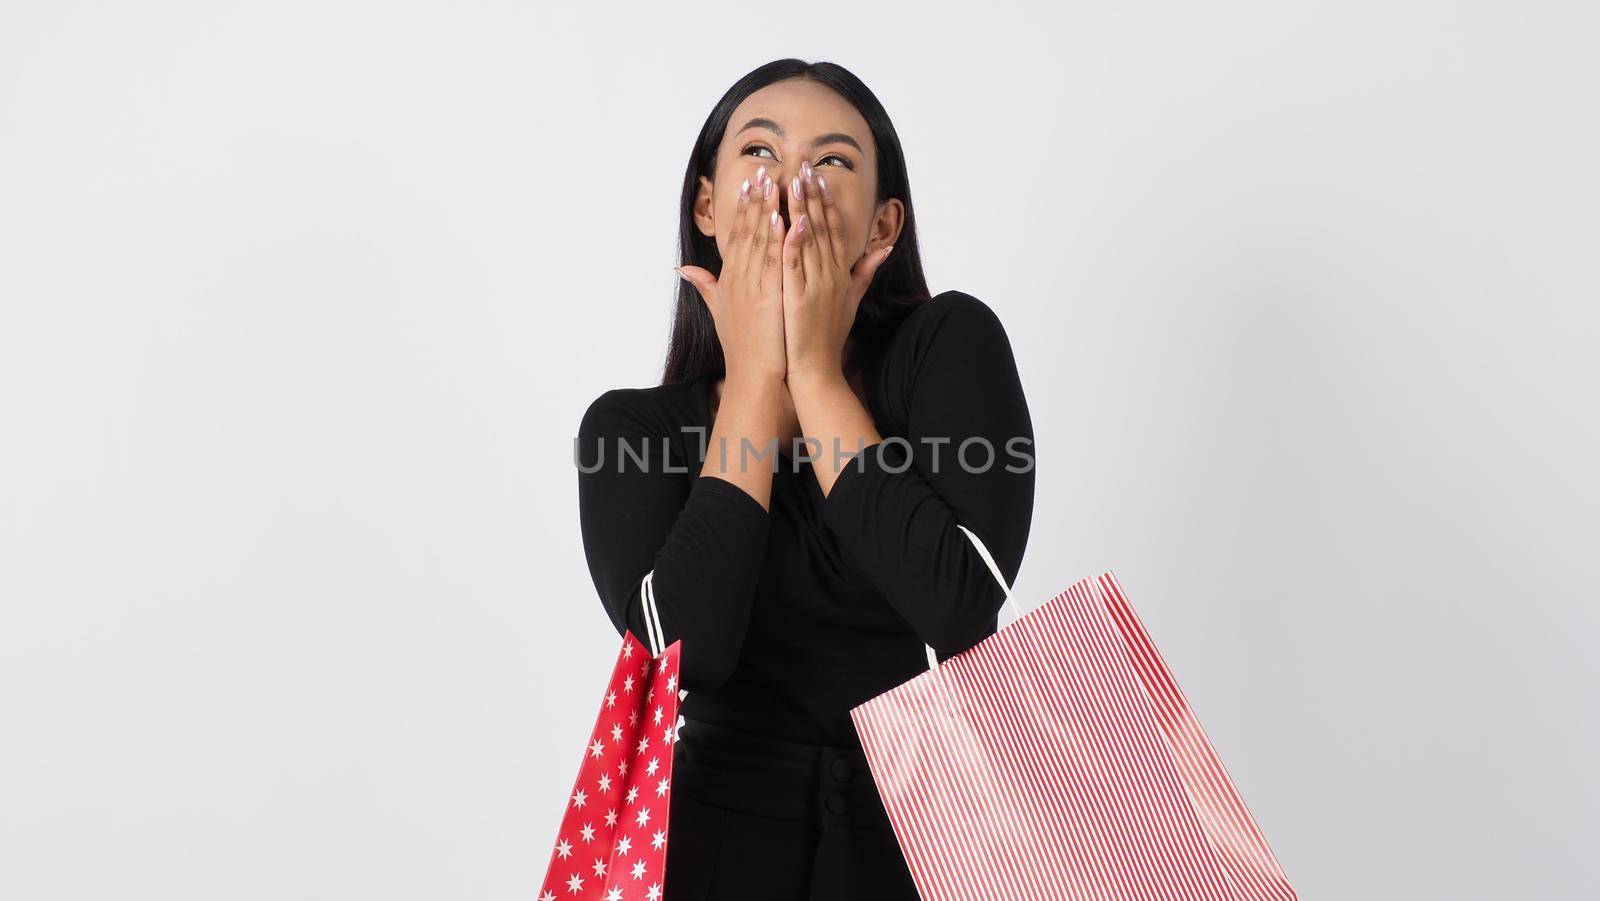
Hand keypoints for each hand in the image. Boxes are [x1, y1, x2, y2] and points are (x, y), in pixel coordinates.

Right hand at [675, 165, 787, 382]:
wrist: (753, 374)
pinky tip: (782, 216)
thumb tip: (681, 267)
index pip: (736, 236)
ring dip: (766, 209)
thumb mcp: (719, 311)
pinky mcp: (767, 296)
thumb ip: (704, 285)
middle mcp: (738, 278)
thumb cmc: (741, 346)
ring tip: (773, 182)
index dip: (742, 208)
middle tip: (762, 170)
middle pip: (746, 231)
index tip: (749, 183)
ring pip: (759, 240)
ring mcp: (752, 286)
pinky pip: (772, 261)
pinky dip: (776, 238)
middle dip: (754, 199)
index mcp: (728, 279)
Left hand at [780, 160, 894, 380]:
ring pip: (809, 240)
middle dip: (814, 196)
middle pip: (823, 228)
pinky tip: (789, 218)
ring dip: (802, 208)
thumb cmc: (829, 337)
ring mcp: (816, 285)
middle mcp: (831, 276)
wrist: (816, 369)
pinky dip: (792, 240)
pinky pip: (795, 263)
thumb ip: (864, 273)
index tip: (819, 178)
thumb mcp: (851, 302)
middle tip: (805, 166)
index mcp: (841, 274)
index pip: (836, 230)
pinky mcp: (799, 297)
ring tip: (794, 181)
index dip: (828, 203)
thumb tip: (883, 251)